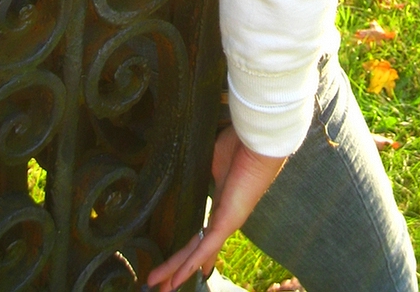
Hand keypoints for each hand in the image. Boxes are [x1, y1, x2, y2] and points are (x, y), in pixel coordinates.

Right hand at [146, 126, 285, 289]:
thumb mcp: (213, 161)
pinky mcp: (228, 220)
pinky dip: (192, 262)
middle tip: (162, 286)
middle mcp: (224, 217)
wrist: (257, 141)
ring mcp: (227, 221)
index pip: (203, 233)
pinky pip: (206, 246)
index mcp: (221, 203)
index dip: (193, 252)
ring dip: (178, 270)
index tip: (183, 269)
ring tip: (163, 288)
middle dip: (177, 267)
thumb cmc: (240, 146)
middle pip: (196, 248)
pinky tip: (179, 277)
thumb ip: (201, 171)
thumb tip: (188, 170)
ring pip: (197, 252)